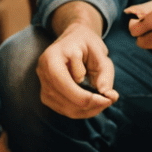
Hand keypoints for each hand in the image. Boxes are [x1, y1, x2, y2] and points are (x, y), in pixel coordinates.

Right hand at [37, 1, 117, 118]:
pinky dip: (81, 111)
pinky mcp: (46, 94)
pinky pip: (64, 110)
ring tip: (103, 101)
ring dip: (87, 110)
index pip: (64, 84)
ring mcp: (42, 84)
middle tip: (109, 101)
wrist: (74, 40)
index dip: (87, 96)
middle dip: (90, 105)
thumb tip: (107, 96)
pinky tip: (92, 103)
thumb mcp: (100, 53)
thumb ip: (105, 74)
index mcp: (52, 57)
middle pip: (65, 100)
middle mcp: (42, 71)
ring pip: (65, 108)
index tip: (108, 96)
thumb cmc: (87, 44)